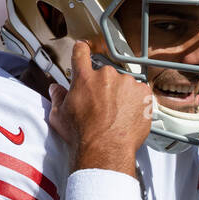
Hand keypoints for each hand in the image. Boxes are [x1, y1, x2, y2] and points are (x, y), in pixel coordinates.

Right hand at [49, 41, 153, 171]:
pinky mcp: (143, 93)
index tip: (84, 50)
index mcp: (84, 77)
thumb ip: (58, 98)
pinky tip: (129, 116)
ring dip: (122, 95)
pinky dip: (137, 102)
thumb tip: (55, 89)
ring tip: (117, 115)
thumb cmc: (83, 136)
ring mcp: (127, 83)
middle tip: (103, 106)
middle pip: (105, 74)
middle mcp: (106, 75)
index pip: (81, 52)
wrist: (105, 149)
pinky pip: (140, 93)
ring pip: (124, 84)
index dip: (82, 51)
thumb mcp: (60, 116)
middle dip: (104, 87)